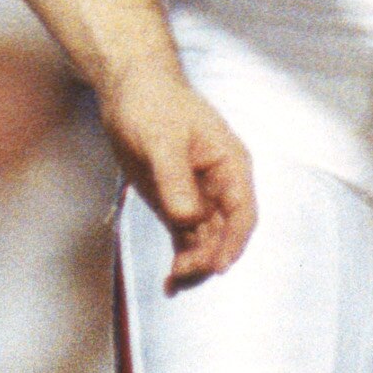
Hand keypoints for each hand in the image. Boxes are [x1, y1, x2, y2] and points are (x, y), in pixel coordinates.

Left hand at [93, 59, 255, 291]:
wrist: (129, 89)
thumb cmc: (152, 104)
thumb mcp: (161, 139)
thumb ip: (175, 178)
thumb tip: (187, 218)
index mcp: (230, 165)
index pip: (243, 212)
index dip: (233, 242)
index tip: (217, 266)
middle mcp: (220, 186)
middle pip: (224, 233)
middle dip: (208, 257)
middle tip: (182, 275)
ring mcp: (198, 197)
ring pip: (205, 242)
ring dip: (193, 265)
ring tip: (172, 284)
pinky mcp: (175, 204)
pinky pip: (184, 239)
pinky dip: (179, 260)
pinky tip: (169, 284)